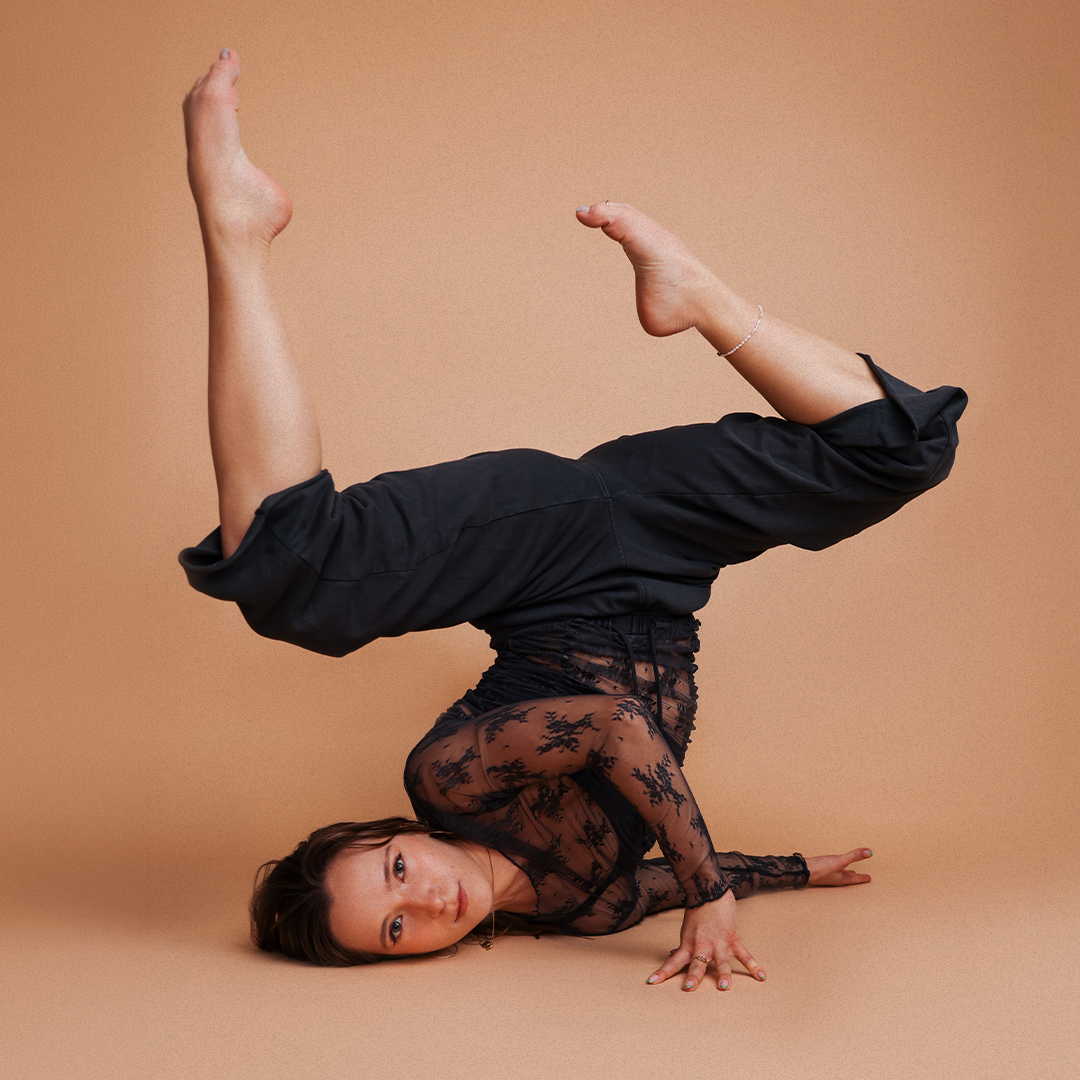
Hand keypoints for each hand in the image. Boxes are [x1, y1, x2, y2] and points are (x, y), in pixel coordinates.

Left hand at [646, 890, 764, 991]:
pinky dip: (753, 966)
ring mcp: (719, 944)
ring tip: (724, 987)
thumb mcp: (686, 930)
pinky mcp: (733, 939)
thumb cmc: (697, 912)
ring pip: (721, 962)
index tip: (651, 982)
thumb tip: (673, 954)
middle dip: (693, 976)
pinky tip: (761, 976)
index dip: (663, 972)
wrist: (710, 891)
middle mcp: (702, 946)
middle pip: (697, 964)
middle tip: (689, 988)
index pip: (673, 962)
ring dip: (722, 974)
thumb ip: (684, 946)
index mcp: (688, 945)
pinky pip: (744, 955)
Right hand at [805, 848, 872, 885]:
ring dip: (846, 872)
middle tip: (862, 876)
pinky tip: (833, 864)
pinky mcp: (822, 869)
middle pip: (849, 877)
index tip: (869, 878)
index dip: (863, 878)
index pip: (856, 878)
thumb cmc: (821, 869)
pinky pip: (833, 869)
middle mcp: (836, 878)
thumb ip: (854, 856)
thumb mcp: (840, 861)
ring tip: (850, 871)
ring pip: (841, 873)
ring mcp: (829, 874)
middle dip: (856, 876)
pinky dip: (837, 867)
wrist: (803, 870)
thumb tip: (870, 852)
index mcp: (842, 878)